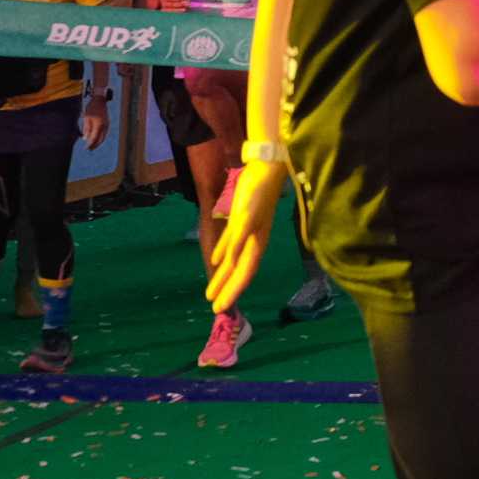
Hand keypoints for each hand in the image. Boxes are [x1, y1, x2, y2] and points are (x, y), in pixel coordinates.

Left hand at [81, 102, 108, 150]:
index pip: (94, 138)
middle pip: (100, 139)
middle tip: (89, 149)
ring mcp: (107, 125)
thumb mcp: (86, 118)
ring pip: (103, 137)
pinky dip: (101, 137)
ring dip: (98, 141)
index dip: (90, 144)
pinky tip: (97, 137)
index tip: (85, 148)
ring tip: (93, 145)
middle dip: (95, 145)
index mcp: (99, 125)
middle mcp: (104, 126)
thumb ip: (86, 129)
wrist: (100, 100)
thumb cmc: (91, 108)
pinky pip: (105, 133)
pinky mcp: (107, 123)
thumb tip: (85, 139)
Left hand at [207, 161, 287, 306]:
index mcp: (256, 243)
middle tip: (215, 308)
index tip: (220, 307)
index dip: (232, 291)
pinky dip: (223, 255)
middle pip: (239, 272)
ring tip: (212, 292)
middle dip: (228, 290)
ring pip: (233, 261)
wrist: (266, 170)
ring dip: (223, 277)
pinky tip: (216, 262)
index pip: (244, 273)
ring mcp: (246, 233)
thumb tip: (230, 263)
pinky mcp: (240, 222)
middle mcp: (252, 242)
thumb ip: (238, 239)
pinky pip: (230, 245)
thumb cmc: (258, 192)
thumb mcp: (247, 216)